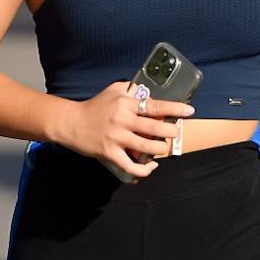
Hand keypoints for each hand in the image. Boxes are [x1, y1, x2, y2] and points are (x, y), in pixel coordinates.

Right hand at [58, 80, 194, 180]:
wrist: (70, 122)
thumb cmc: (94, 106)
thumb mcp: (112, 91)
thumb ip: (131, 89)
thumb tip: (149, 92)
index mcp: (125, 103)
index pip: (155, 105)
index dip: (175, 109)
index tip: (189, 111)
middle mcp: (122, 120)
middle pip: (156, 128)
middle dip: (171, 132)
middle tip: (174, 132)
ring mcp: (116, 138)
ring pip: (148, 148)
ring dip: (161, 149)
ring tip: (162, 148)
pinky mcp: (109, 153)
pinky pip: (132, 166)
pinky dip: (145, 170)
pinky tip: (150, 166)